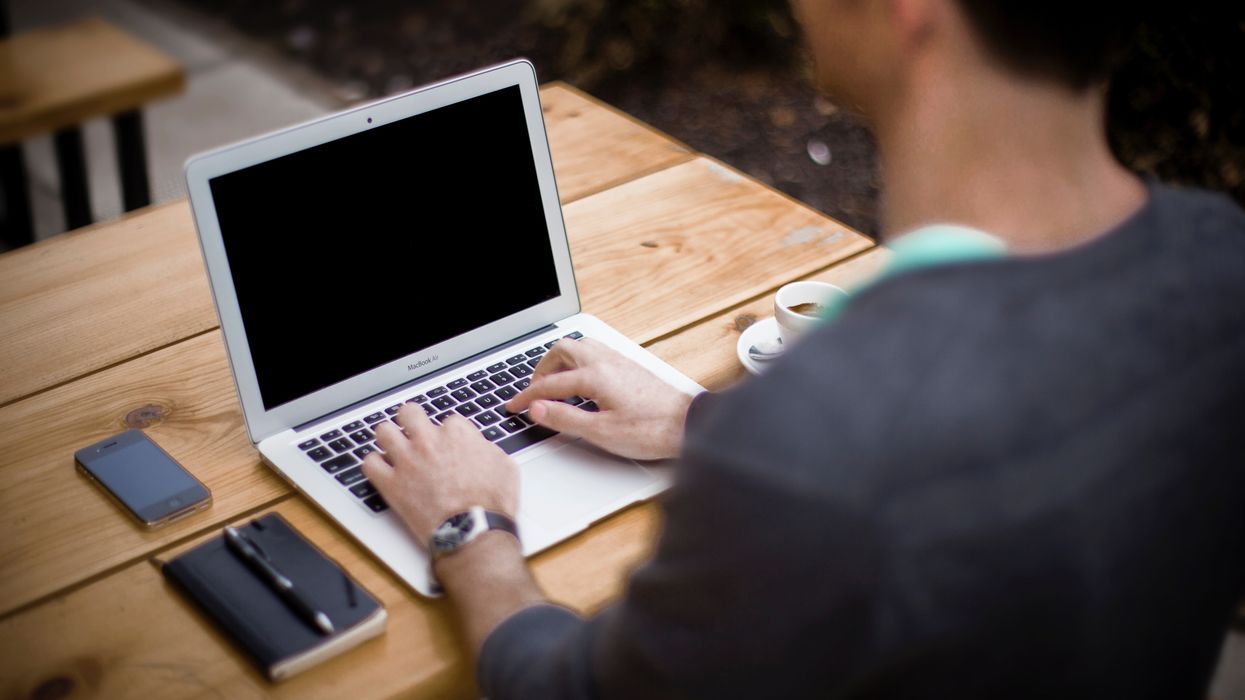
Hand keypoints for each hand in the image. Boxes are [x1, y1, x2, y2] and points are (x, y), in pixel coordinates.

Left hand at [361, 405, 517, 542]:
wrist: (474, 532)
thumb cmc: (491, 504)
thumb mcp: (505, 467)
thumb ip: (488, 449)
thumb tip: (480, 448)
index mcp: (457, 435)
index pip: (447, 420)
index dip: (448, 434)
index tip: (448, 444)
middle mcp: (429, 442)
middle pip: (409, 413)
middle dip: (411, 420)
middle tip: (413, 430)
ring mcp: (407, 461)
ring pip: (383, 432)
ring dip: (388, 437)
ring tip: (392, 446)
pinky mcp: (391, 485)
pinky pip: (369, 464)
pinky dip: (374, 465)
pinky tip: (381, 469)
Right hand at [506, 338, 693, 459]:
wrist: (687, 425)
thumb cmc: (650, 430)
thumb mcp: (601, 432)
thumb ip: (565, 419)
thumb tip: (537, 409)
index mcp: (595, 376)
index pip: (550, 384)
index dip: (527, 396)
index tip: (514, 406)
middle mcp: (606, 361)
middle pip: (562, 350)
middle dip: (542, 369)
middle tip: (533, 391)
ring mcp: (619, 361)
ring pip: (580, 347)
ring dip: (560, 361)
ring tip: (553, 383)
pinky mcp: (629, 366)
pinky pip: (595, 352)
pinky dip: (578, 361)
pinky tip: (580, 379)